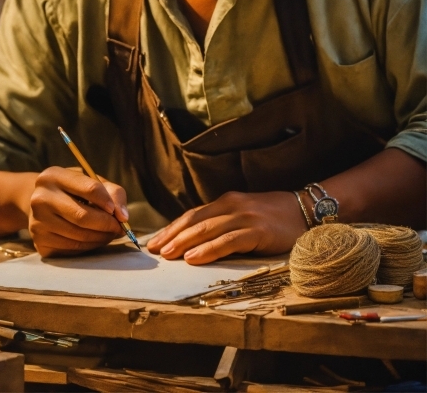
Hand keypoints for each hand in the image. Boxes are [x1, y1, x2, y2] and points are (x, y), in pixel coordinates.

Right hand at [28, 166, 128, 256]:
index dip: (108, 202)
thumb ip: (113, 193)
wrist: (43, 204)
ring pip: (78, 236)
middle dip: (106, 225)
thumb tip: (123, 217)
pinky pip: (72, 249)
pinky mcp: (39, 242)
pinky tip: (93, 240)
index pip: (89, 188)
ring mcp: (37, 222)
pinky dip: (88, 247)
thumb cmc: (73, 191)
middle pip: (82, 216)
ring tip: (109, 234)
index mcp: (54, 176)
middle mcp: (41, 198)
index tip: (117, 212)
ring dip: (100, 238)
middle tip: (118, 228)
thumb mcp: (92, 182)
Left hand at [147, 191, 306, 263]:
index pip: (193, 215)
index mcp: (227, 202)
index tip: (155, 241)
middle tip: (154, 250)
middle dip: (172, 235)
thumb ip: (224, 224)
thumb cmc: (274, 218)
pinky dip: (208, 249)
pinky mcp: (258, 230)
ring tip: (168, 255)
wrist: (307, 210)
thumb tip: (197, 243)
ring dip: (184, 243)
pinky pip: (228, 241)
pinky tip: (194, 258)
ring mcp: (245, 217)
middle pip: (195, 220)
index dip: (172, 228)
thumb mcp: (245, 216)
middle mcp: (232, 205)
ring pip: (207, 229)